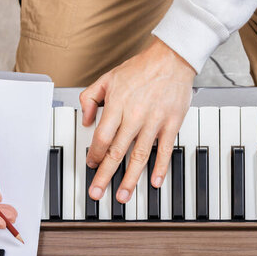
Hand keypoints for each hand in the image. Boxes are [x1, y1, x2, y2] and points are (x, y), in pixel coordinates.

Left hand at [80, 37, 195, 202]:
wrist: (171, 59)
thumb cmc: (141, 69)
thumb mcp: (108, 78)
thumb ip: (91, 98)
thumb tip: (85, 120)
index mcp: (117, 106)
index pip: (101, 138)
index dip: (94, 155)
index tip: (91, 165)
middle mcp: (134, 116)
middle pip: (116, 152)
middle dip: (105, 176)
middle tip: (97, 193)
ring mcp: (154, 122)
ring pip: (139, 156)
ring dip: (130, 179)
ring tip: (123, 196)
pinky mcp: (171, 124)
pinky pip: (165, 151)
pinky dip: (160, 168)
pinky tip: (155, 182)